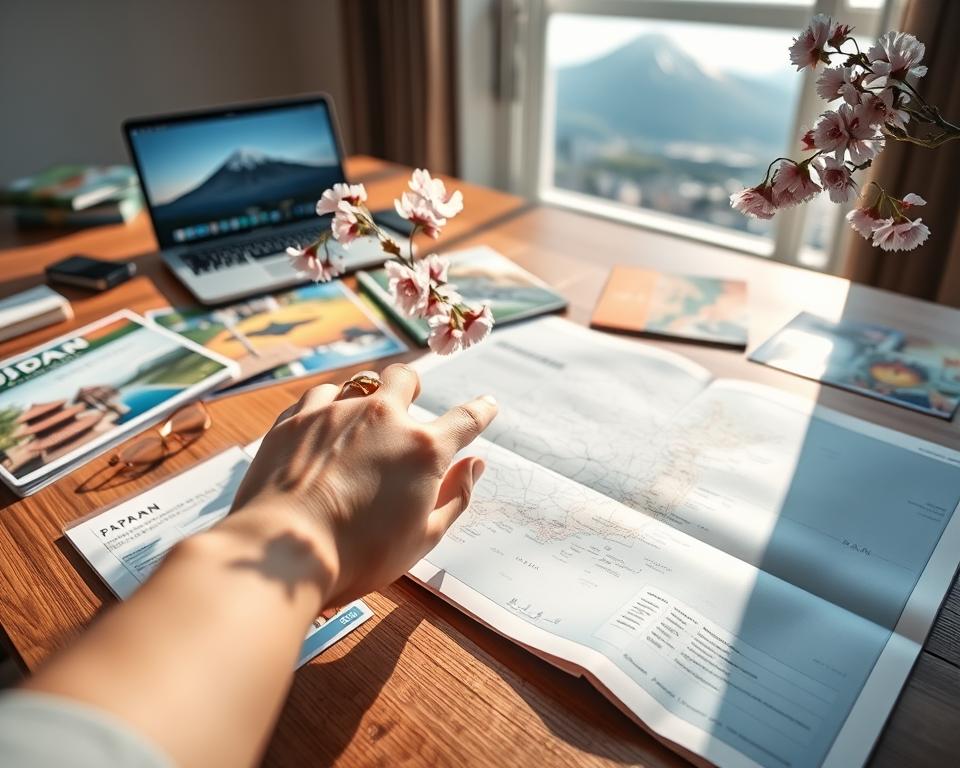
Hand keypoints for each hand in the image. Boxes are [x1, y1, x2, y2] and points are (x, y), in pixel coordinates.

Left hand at [229, 364, 497, 610]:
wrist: (284, 553)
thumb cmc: (358, 555)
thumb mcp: (423, 537)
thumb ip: (456, 496)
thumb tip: (475, 465)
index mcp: (422, 449)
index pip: (466, 419)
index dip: (481, 411)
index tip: (487, 405)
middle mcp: (382, 417)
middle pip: (405, 378)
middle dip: (412, 386)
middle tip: (408, 403)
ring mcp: (335, 413)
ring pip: (360, 382)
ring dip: (366, 396)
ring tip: (360, 419)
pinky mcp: (296, 419)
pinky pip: (319, 396)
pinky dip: (327, 406)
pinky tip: (323, 425)